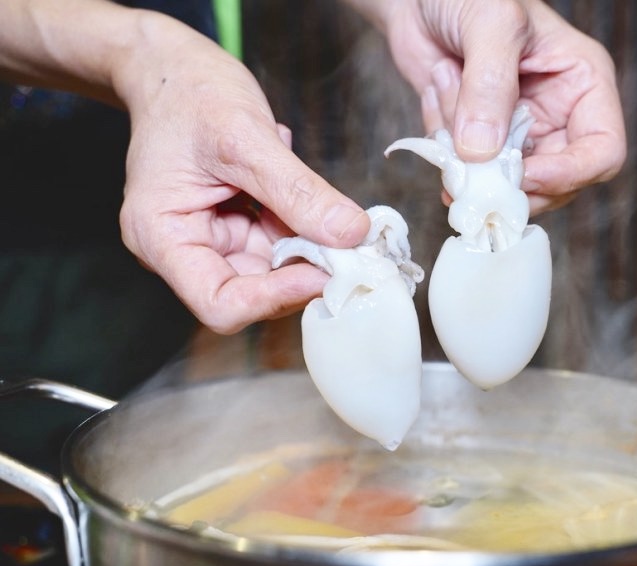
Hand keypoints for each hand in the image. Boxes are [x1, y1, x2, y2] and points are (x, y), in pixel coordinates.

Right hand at [116, 12, 369, 332]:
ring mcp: (211, 240)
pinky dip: (301, 225)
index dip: (275, 297)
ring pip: (273, 271)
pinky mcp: (235, 229)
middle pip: (252, 294)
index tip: (323, 271)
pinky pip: (279, 244)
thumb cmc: (188, 92)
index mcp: (162, 237)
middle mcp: (183, 250)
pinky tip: (295, 186)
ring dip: (308, 248)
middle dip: (301, 271)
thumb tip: (351, 234)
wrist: (172, 67)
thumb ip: (297, 190)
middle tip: (346, 243)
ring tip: (318, 202)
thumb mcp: (246, 138)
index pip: (221, 304)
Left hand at [354, 0, 625, 213]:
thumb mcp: (491, 23)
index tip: (525, 176)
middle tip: (470, 162)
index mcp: (583, 84)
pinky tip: (436, 90)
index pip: (603, 152)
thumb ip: (489, 86)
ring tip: (446, 86)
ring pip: (504, 184)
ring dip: (466, 152)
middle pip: (555, 185)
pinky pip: (465, 171)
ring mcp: (516, 134)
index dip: (570, 174)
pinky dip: (442, 144)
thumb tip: (483, 152)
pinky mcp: (478, 143)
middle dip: (509, 177)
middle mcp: (556, 116)